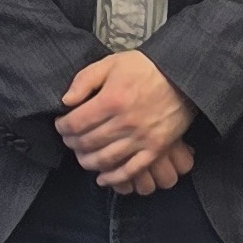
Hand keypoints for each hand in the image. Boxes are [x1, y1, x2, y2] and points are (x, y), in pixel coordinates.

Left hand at [54, 51, 195, 193]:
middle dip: (72, 143)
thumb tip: (66, 101)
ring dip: (87, 161)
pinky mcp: (156, 149)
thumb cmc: (145, 68)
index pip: (76, 122)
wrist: (182, 75)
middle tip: (69, 139)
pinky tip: (102, 179)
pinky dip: (114, 178)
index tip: (61, 124)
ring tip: (81, 156)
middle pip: (87, 142)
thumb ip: (85, 80)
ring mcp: (141, 138)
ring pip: (105, 159)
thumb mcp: (111, 63)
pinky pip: (131, 170)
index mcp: (111, 100)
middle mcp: (125, 122)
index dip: (62, 126)